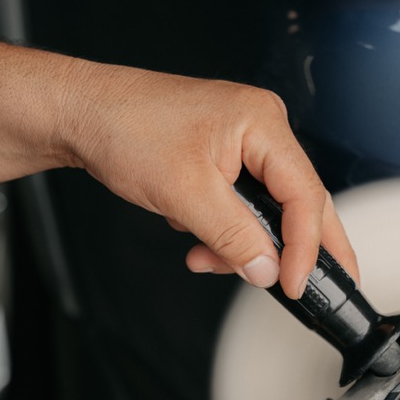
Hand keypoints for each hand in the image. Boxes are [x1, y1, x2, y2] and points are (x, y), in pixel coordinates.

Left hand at [63, 64, 358, 298]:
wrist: (80, 112)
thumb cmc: (125, 127)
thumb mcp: (184, 192)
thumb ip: (233, 235)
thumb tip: (267, 268)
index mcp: (262, 123)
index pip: (305, 193)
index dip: (305, 245)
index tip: (295, 283)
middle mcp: (260, 128)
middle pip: (298, 199)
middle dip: (296, 247)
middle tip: (319, 286)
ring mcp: (241, 141)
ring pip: (264, 208)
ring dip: (239, 242)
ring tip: (204, 256)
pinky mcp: (222, 155)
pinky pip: (240, 203)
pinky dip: (222, 229)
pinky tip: (194, 235)